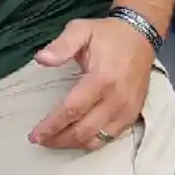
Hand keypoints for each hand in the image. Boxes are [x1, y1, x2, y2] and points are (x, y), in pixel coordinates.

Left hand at [29, 18, 155, 150]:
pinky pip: (111, 137)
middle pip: (83, 130)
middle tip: (40, 140)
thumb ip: (61, 45)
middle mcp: (115, 99)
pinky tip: (79, 138)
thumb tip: (41, 59)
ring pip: (97, 139)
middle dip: (59, 139)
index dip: (52, 125)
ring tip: (55, 141)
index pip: (72, 109)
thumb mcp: (81, 30)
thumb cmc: (108, 34)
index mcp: (101, 78)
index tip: (35, 135)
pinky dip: (92, 142)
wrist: (140, 35)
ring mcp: (126, 110)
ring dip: (74, 144)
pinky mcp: (133, 114)